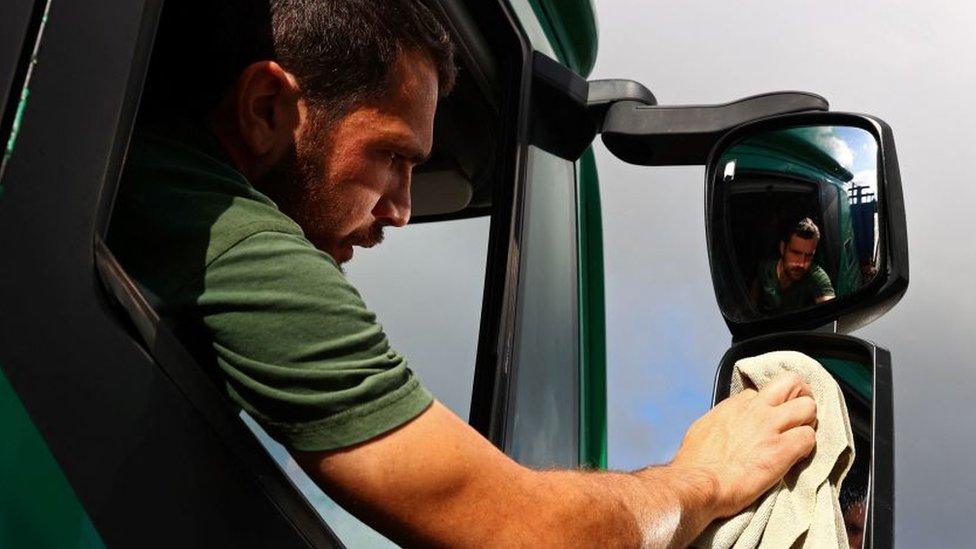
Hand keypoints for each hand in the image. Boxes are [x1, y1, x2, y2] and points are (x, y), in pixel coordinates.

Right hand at [671, 372, 817, 518]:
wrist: (699, 483)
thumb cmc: (696, 464)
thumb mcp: (703, 429)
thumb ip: (722, 420)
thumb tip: (728, 426)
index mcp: (735, 405)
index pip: (762, 391)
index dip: (770, 404)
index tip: (770, 417)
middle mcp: (755, 410)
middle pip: (790, 382)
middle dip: (800, 396)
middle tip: (799, 415)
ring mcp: (770, 427)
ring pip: (808, 406)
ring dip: (808, 421)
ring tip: (800, 435)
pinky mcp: (782, 450)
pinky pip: (809, 438)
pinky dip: (807, 447)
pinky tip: (797, 457)